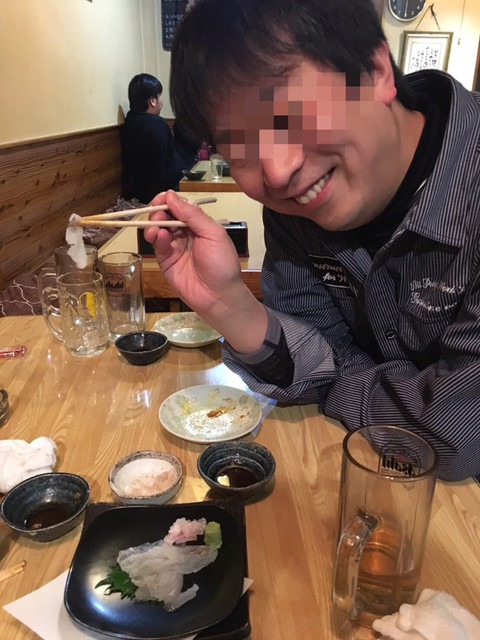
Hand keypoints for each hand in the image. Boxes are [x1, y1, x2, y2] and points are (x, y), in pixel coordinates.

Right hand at [144, 191, 267, 351]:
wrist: (219, 296)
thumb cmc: (222, 264)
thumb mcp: (213, 234)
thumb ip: (193, 215)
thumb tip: (172, 195)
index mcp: (199, 225)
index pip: (180, 207)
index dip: (169, 200)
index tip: (162, 198)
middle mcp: (185, 234)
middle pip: (166, 215)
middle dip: (159, 211)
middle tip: (157, 212)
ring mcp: (174, 247)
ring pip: (158, 228)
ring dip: (154, 223)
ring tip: (156, 226)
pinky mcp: (165, 261)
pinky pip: (157, 245)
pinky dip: (155, 237)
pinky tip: (158, 235)